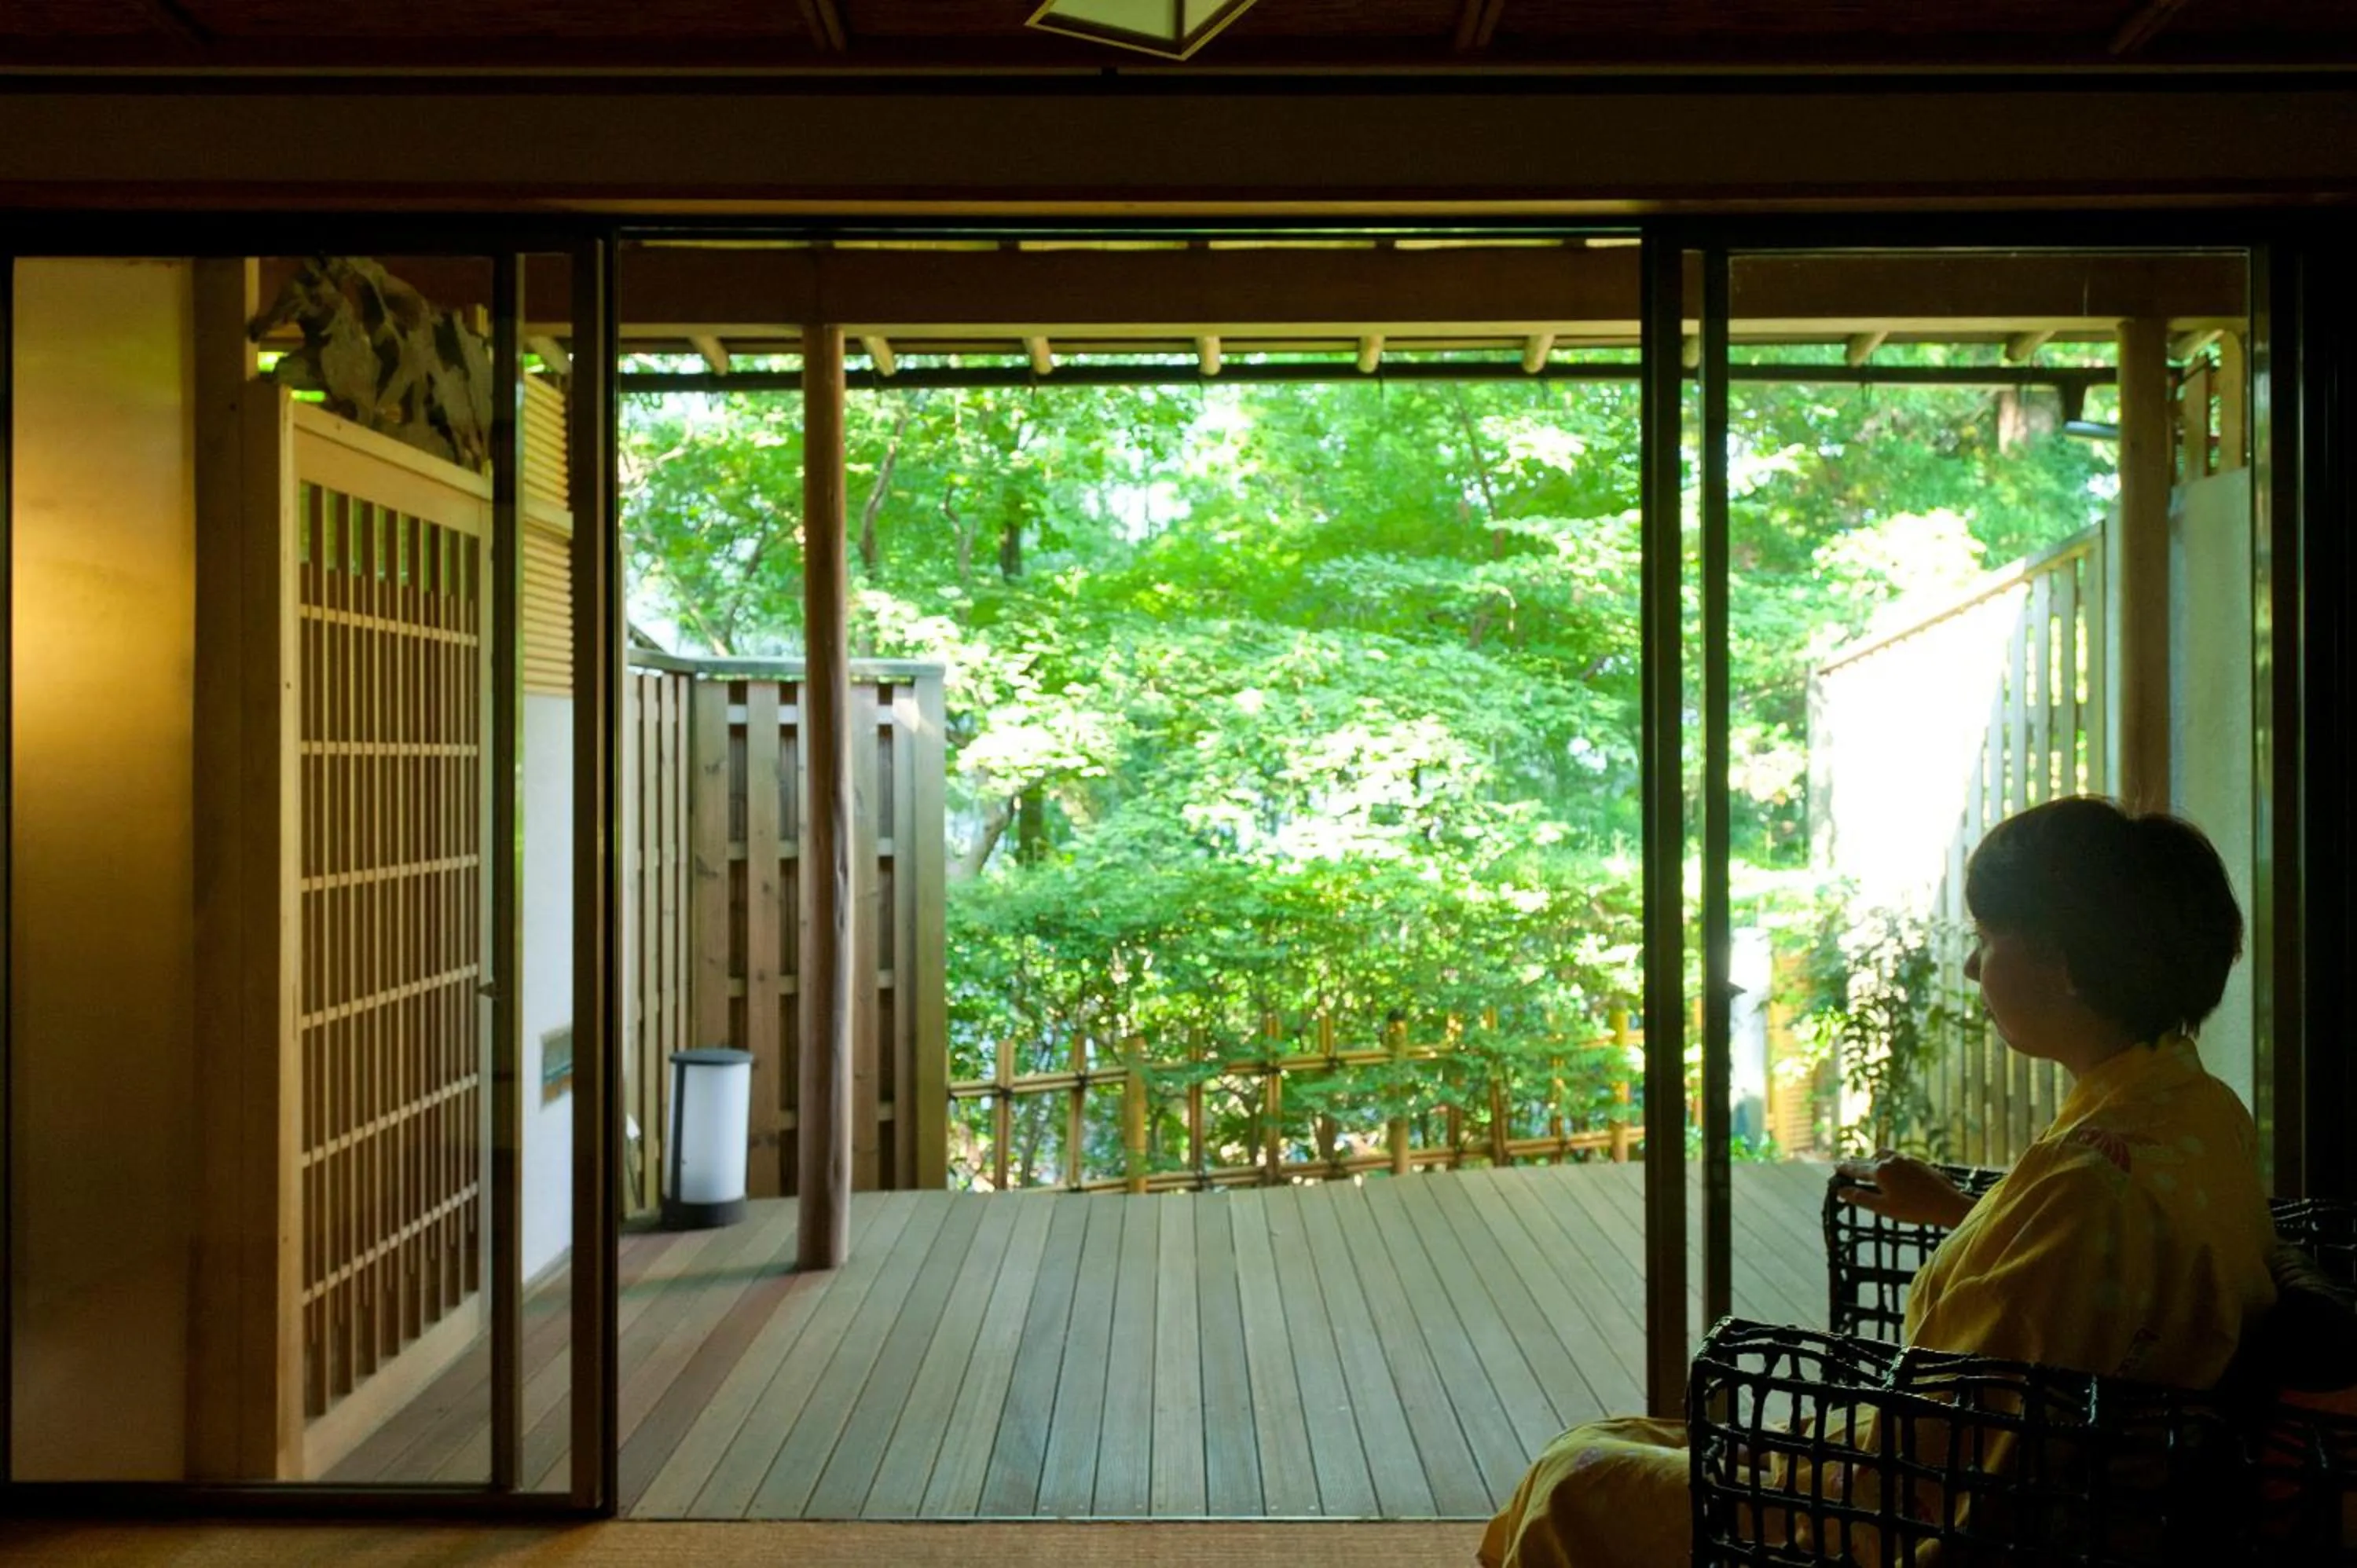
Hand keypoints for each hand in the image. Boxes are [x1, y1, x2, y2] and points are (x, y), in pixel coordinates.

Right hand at [1835, 1151, 1976, 1229]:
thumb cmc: (1914, 1209)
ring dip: (1873, 1158)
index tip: (1835, 1166)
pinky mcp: (1917, 1162)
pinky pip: (1896, 1156)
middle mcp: (1890, 1161)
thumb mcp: (1884, 1208)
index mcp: (1880, 1172)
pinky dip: (1887, 1159)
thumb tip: (1840, 1191)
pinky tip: (1891, 1165)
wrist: (1947, 1203)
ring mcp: (1905, 1159)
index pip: (1857, 1170)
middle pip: (1868, 1160)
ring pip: (1883, 1154)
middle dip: (1856, 1163)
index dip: (1845, 1169)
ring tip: (1868, 1163)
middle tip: (1846, 1163)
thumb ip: (1861, 1198)